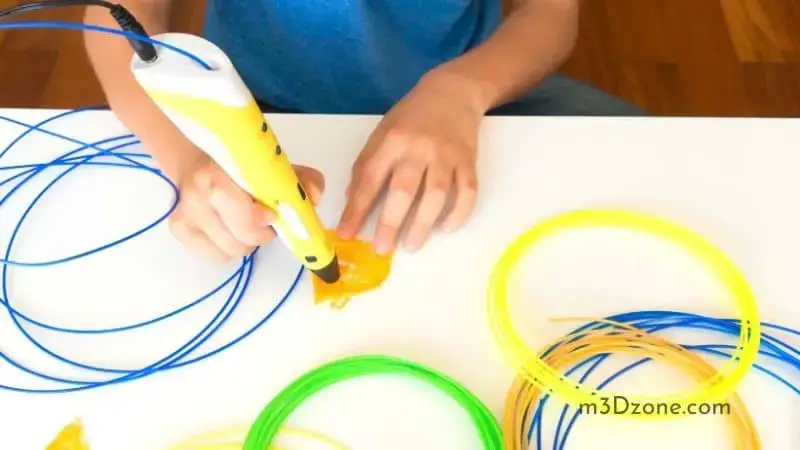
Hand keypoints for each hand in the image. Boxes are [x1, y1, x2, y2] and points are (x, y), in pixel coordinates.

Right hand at [168, 152, 324, 261]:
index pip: (244, 214)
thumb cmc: (244, 168)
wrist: (200, 161)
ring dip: (245, 242)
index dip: (262, 220)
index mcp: (220, 172)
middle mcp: (197, 193)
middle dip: (259, 235)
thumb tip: (313, 197)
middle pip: (240, 240)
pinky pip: (216, 256)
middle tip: (264, 220)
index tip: (271, 213)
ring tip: (245, 222)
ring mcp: (184, 213)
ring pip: (229, 251)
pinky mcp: (178, 230)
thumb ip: (302, 179)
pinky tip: (229, 229)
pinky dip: (228, 248)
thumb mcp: (277, 168)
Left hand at [337, 69, 485, 253]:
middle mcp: (418, 148)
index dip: (357, 209)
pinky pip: (467, 192)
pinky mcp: (469, 161)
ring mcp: (446, 155)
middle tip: (382, 248)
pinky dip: (457, 214)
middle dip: (390, 223)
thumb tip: (352, 200)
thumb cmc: (412, 116)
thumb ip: (367, 164)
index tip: (347, 233)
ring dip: (423, 225)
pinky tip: (445, 228)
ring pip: (436, 195)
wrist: (453, 91)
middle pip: (404, 190)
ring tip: (410, 246)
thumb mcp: (382, 132)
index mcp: (391, 141)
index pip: (370, 179)